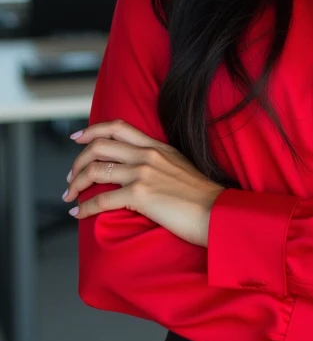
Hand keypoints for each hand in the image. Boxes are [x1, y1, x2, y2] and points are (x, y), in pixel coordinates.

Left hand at [63, 120, 225, 246]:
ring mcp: (143, 173)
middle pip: (99, 146)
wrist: (215, 211)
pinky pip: (101, 199)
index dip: (92, 130)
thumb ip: (159, 163)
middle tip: (71, 176)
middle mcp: (147, 155)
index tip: (77, 138)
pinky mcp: (140, 194)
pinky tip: (79, 213)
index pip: (118, 128)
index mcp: (157, 147)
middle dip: (78, 161)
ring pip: (95, 170)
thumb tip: (140, 170)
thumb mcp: (179, 167)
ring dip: (76, 184)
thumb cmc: (201, 196)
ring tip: (70, 195)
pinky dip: (84, 207)